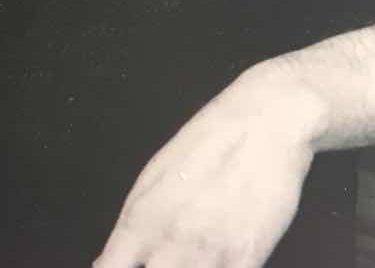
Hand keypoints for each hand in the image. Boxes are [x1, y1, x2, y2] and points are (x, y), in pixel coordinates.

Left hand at [93, 63, 321, 267]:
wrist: (265, 121)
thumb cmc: (209, 140)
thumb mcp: (156, 174)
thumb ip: (134, 224)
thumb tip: (109, 260)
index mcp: (141, 218)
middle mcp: (171, 241)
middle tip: (165, 259)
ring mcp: (210, 254)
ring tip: (195, 253)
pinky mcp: (248, 260)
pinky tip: (220, 257)